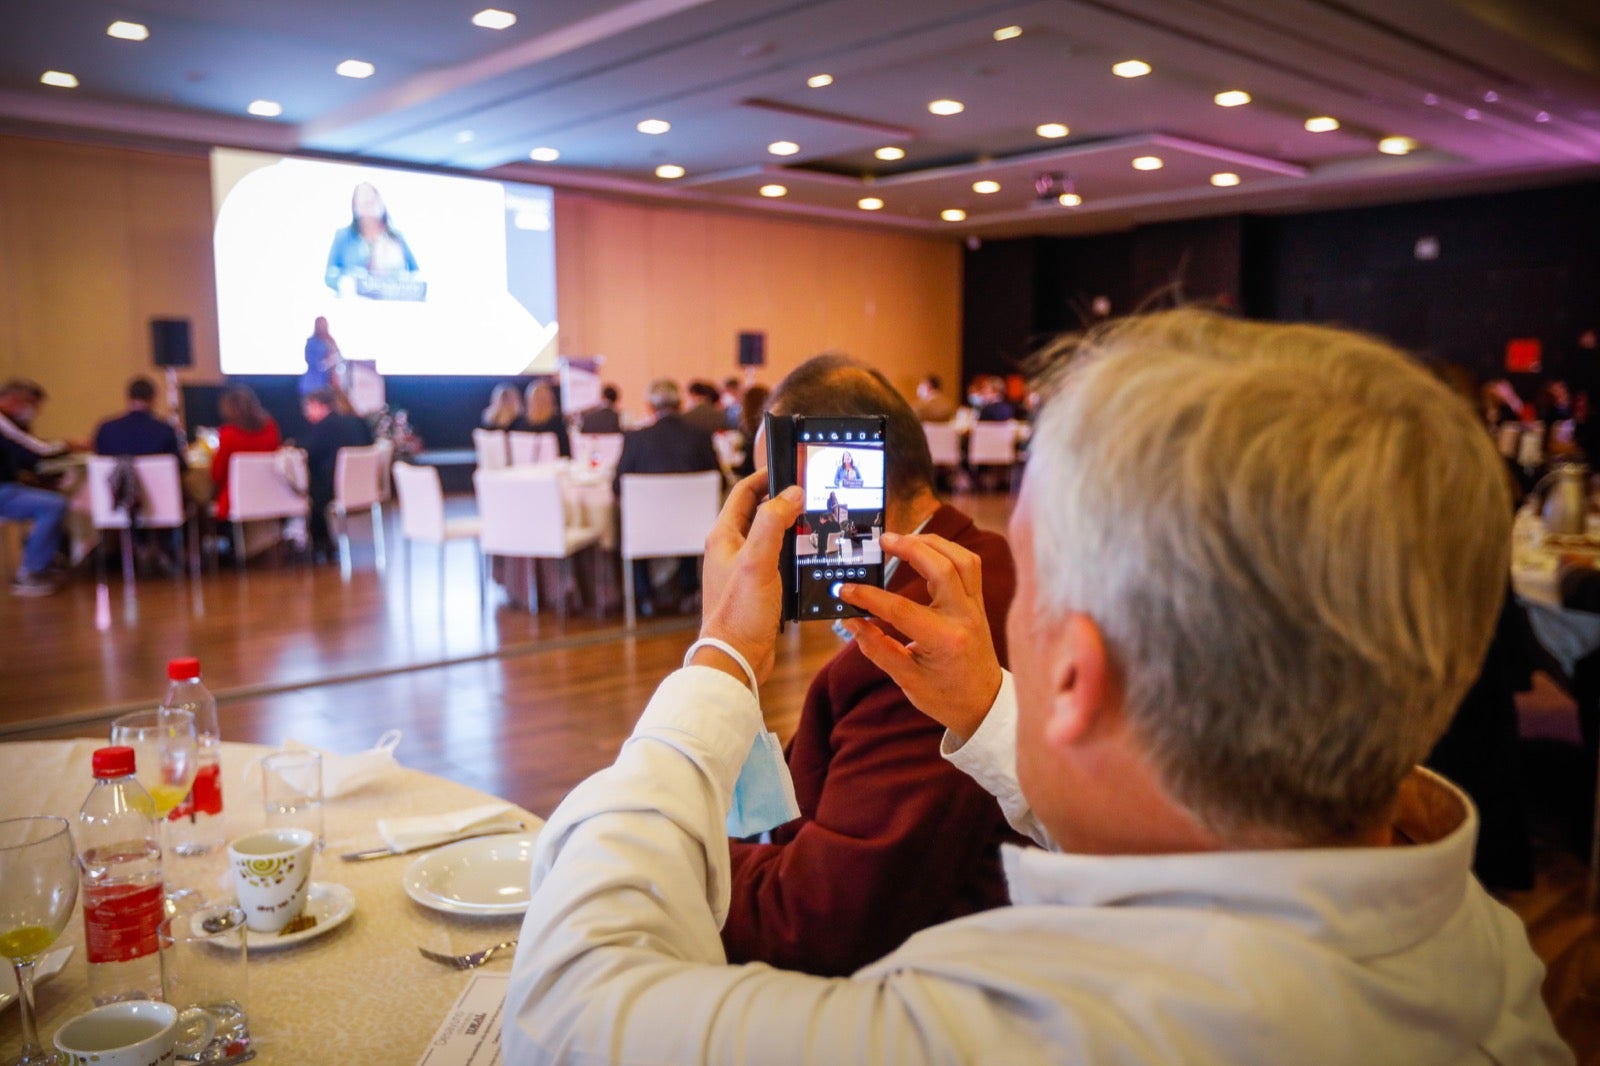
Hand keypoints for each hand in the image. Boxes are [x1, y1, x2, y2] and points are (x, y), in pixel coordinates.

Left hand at [698, 470, 802, 685]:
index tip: (790, 464)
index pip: (744, 492)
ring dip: (791, 527)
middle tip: (811, 493)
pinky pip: (777, 560)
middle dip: (783, 499)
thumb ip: (772, 523)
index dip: (766, 475)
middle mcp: (731, 549)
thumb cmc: (740, 613)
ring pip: (770, 537)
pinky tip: (811, 557)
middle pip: (759, 512)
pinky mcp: (756, 588)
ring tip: (816, 521)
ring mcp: (743, 569)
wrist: (736, 658)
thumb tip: (791, 492)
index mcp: (724, 536)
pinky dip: (793, 553)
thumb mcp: (758, 560)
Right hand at [839, 532, 1002, 742]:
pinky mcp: (978, 603)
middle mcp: (964, 618)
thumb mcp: (906, 679)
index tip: (846, 590)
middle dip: (910, 549)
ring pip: (961, 559)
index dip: (869, 597)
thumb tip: (851, 620)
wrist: (984, 704)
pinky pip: (968, 566)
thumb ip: (876, 647)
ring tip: (903, 540)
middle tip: (883, 541)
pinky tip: (924, 551)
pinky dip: (947, 551)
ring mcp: (976, 608)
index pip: (902, 609)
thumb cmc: (946, 697)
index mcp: (944, 641)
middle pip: (942, 568)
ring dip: (932, 544)